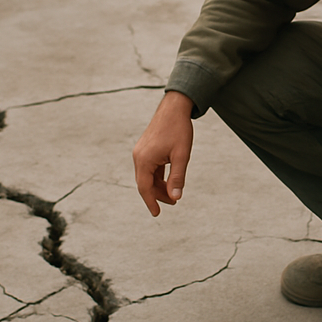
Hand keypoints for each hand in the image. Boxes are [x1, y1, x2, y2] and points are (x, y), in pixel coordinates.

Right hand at [132, 91, 194, 216]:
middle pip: (145, 183)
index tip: (157, 214)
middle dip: (158, 194)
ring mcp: (141, 152)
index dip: (151, 202)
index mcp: (144, 160)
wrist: (175, 107)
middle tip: (175, 202)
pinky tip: (168, 181)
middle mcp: (139, 157)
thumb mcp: (182, 156)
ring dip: (159, 186)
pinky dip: (158, 176)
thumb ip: (178, 177)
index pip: (145, 188)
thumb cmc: (179, 130)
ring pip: (147, 176)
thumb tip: (176, 197)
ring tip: (173, 193)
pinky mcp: (145, 149)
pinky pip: (150, 168)